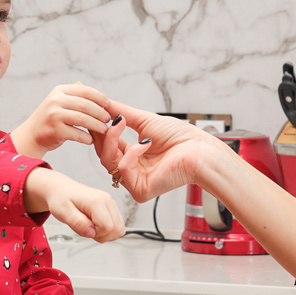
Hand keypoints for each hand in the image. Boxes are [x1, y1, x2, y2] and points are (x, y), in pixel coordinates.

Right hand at [10, 84, 113, 158]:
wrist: (31, 135)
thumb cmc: (52, 119)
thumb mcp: (60, 103)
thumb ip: (77, 99)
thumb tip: (104, 102)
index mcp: (59, 91)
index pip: (85, 91)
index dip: (100, 97)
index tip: (109, 104)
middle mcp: (55, 101)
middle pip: (86, 105)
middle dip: (100, 112)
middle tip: (108, 119)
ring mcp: (54, 115)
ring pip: (83, 119)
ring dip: (97, 125)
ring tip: (104, 129)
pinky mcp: (56, 130)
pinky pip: (78, 133)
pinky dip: (87, 138)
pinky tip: (91, 140)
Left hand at [23, 168, 124, 241]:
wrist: (61, 189)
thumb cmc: (60, 198)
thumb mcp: (63, 212)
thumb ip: (78, 223)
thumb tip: (91, 233)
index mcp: (96, 201)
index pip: (108, 227)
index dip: (96, 234)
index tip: (84, 229)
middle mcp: (107, 200)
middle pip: (117, 229)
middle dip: (103, 236)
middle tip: (87, 230)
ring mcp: (110, 203)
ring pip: (120, 228)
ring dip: (106, 234)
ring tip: (91, 227)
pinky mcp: (110, 207)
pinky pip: (117, 224)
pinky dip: (108, 230)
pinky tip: (95, 225)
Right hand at [99, 101, 232, 201]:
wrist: (200, 150)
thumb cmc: (180, 137)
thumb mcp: (145, 121)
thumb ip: (121, 113)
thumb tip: (103, 104)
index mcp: (133, 156)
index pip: (106, 145)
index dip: (100, 130)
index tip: (96, 113)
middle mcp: (132, 170)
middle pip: (103, 153)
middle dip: (102, 133)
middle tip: (103, 117)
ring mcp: (135, 181)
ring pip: (107, 161)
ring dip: (112, 138)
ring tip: (122, 123)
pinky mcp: (140, 190)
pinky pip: (123, 168)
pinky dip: (132, 152)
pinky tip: (146, 144)